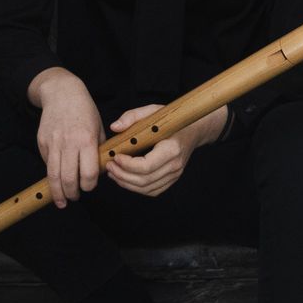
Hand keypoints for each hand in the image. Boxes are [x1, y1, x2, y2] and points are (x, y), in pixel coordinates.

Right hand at [28, 68, 104, 207]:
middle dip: (72, 193)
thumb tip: (98, 171)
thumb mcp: (98, 127)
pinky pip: (47, 164)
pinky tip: (56, 180)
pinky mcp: (42, 143)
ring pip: (53, 176)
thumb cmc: (85, 110)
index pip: (88, 172)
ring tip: (61, 201)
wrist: (62, 93)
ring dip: (57, 192)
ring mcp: (53, 143)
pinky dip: (52, 175)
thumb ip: (98, 149)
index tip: (90, 187)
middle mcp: (69, 143)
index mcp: (87, 139)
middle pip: (68, 178)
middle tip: (75, 198)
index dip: (89, 185)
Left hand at [103, 104, 227, 197]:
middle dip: (122, 175)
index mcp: (172, 148)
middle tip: (109, 166)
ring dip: (126, 183)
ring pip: (146, 188)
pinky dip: (136, 188)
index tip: (115, 156)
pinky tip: (125, 179)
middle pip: (144, 180)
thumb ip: (132, 116)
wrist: (193, 130)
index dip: (127, 165)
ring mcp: (175, 174)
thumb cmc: (173, 121)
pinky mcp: (171, 179)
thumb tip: (114, 127)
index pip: (146, 166)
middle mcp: (175, 165)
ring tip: (113, 173)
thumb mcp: (153, 111)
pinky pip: (152, 191)